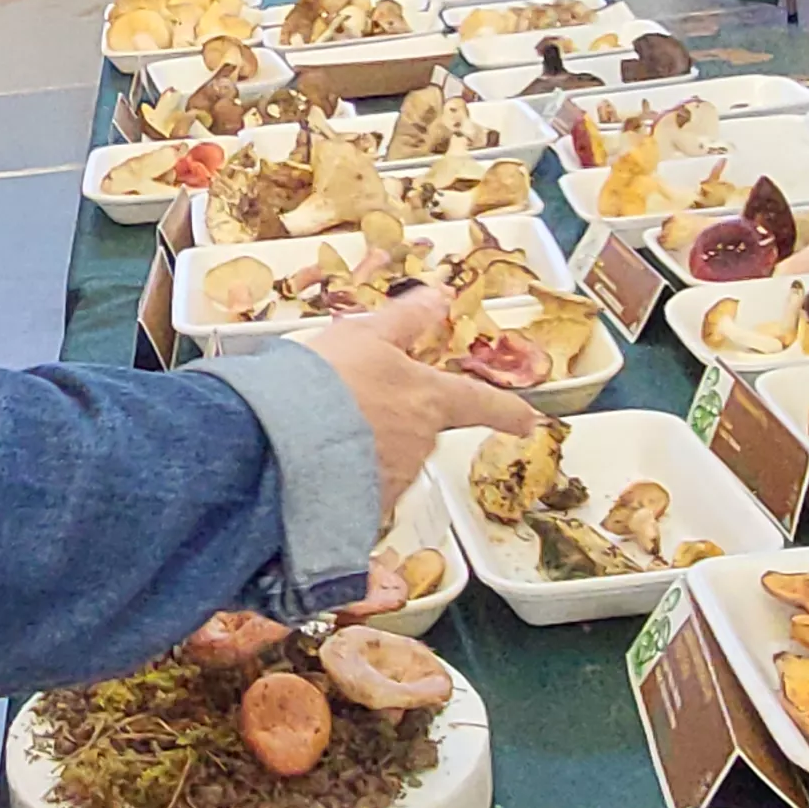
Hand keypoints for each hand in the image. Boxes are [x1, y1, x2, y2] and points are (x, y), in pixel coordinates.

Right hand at [294, 285, 541, 527]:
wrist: (280, 441)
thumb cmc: (326, 380)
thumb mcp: (365, 334)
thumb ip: (405, 319)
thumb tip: (439, 294)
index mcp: (430, 399)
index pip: (480, 402)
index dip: (507, 409)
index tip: (528, 419)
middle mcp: (422, 444)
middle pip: (420, 432)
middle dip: (393, 423)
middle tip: (349, 407)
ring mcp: (396, 481)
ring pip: (388, 463)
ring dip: (365, 452)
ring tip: (319, 435)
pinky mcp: (366, 513)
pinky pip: (361, 495)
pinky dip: (343, 484)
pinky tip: (313, 468)